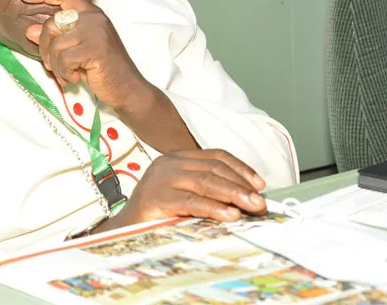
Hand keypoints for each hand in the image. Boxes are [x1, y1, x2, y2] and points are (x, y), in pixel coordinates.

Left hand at [22, 0, 148, 109]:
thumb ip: (55, 38)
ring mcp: (95, 32)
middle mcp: (93, 18)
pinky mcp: (94, 48)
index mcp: (91, 13)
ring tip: (68, 74)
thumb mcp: (76, 50)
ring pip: (56, 45)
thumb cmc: (101, 69)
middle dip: (44, 49)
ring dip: (57, 66)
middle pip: (51, 24)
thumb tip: (29, 30)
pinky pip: (64, 59)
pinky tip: (76, 77)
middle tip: (51, 66)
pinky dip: (65, 73)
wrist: (127, 88)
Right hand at [94, 149, 267, 232]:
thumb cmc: (160, 214)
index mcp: (177, 158)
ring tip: (253, 207)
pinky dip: (214, 208)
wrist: (125, 230)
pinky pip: (191, 201)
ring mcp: (161, 178)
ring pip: (205, 182)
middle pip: (213, 169)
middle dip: (241, 185)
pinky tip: (230, 215)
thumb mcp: (185, 194)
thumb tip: (248, 197)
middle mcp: (168, 163)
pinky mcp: (156, 197)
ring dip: (234, 195)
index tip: (260, 184)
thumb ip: (208, 190)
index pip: (215, 156)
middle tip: (261, 202)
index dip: (240, 168)